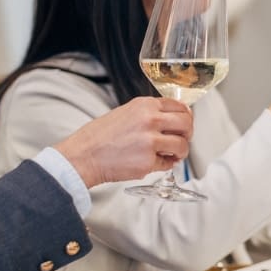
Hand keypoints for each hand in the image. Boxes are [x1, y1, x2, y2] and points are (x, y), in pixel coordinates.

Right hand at [55, 97, 193, 186]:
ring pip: (182, 145)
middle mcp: (150, 120)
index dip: (186, 116)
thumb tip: (172, 119)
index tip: (185, 123)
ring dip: (180, 152)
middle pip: (186, 124)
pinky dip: (164, 165)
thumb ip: (149, 114)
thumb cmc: (100, 136)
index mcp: (145, 105)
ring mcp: (150, 141)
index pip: (179, 106)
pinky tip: (153, 162)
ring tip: (171, 155)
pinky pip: (167, 164)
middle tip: (182, 140)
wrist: (83, 155)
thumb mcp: (126, 113)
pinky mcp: (148, 161)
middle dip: (188, 133)